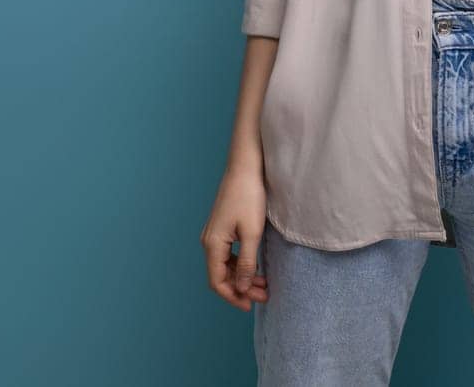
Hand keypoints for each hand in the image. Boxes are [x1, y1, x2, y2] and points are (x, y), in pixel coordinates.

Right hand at [201, 165, 270, 310]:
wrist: (245, 167)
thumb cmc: (249, 197)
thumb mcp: (252, 233)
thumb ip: (246, 263)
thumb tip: (241, 288)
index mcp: (213, 244)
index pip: (217, 281)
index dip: (232, 296)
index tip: (249, 306)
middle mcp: (209, 241)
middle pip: (221, 275)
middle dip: (241, 289)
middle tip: (263, 296)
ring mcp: (214, 234)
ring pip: (225, 266)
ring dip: (242, 277)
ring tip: (263, 284)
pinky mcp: (222, 228)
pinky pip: (228, 254)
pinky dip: (241, 264)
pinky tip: (256, 268)